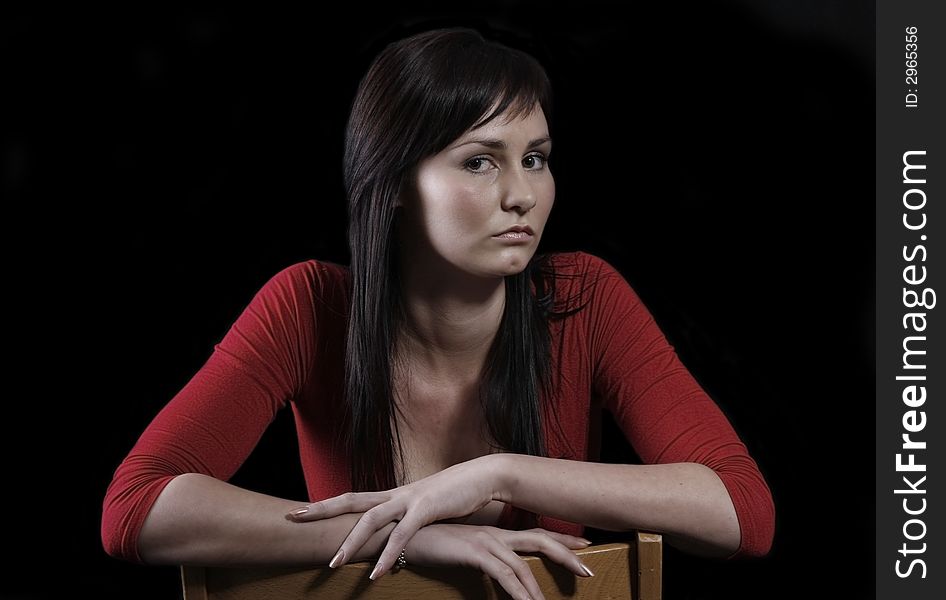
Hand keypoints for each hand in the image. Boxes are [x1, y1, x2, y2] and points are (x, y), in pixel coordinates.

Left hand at [286, 455, 500, 577]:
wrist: (483, 476)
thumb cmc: (456, 494)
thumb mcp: (425, 508)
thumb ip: (407, 519)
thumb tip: (394, 533)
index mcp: (393, 495)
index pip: (353, 498)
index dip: (327, 504)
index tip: (302, 510)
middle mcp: (395, 494)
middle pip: (351, 500)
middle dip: (321, 510)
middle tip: (292, 517)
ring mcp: (409, 499)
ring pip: (371, 519)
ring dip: (351, 542)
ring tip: (332, 564)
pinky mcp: (426, 509)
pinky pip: (402, 536)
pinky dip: (388, 555)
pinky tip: (377, 575)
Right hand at [402, 523, 593, 599]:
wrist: (403, 534)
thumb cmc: (432, 544)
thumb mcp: (463, 551)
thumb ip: (482, 558)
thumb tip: (496, 572)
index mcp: (495, 534)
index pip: (536, 533)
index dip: (562, 540)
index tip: (585, 545)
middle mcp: (495, 534)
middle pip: (540, 540)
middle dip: (566, 554)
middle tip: (588, 570)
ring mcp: (485, 542)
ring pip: (523, 565)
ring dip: (539, 588)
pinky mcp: (474, 552)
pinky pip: (503, 575)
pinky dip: (518, 593)